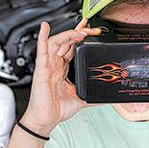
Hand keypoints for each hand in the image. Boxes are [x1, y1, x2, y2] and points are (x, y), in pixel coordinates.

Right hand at [21, 19, 99, 133]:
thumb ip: (93, 95)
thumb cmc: (57, 109)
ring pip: (56, 42)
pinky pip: (42, 50)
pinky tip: (45, 27)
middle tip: (91, 29)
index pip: (71, 46)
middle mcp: (55, 64)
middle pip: (66, 41)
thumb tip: (106, 96)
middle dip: (79, 32)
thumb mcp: (81, 99)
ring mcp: (48, 65)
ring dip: (69, 34)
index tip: (90, 30)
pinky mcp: (42, 69)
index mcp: (62, 68)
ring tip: (81, 31)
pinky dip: (43, 37)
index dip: (80, 36)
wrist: (46, 119)